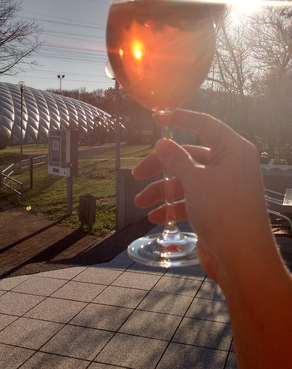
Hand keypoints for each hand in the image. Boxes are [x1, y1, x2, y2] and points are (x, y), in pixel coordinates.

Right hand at [132, 109, 272, 281]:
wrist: (241, 260)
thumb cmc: (224, 213)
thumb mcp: (195, 181)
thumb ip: (176, 159)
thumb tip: (162, 142)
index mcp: (232, 150)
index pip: (204, 125)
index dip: (179, 118)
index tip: (157, 117)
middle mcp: (228, 165)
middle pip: (188, 157)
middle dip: (161, 167)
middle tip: (136, 175)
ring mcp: (222, 187)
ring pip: (185, 180)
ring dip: (162, 192)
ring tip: (141, 203)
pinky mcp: (215, 207)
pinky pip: (190, 200)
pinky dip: (173, 207)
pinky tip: (156, 218)